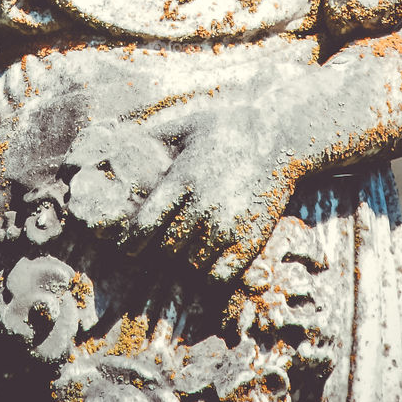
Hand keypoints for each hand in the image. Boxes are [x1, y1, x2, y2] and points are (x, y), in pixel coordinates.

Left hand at [120, 97, 297, 281]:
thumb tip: (123, 140)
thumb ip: (155, 136)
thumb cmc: (228, 128)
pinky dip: (210, 274)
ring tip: (186, 249)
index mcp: (183, 179)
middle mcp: (202, 206)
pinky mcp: (250, 240)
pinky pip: (220, 276)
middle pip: (166, 249)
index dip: (131, 241)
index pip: (145, 224)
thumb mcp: (188, 124)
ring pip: (191, 265)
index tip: (127, 247)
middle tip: (161, 244)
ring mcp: (227, 226)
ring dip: (185, 261)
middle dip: (160, 249)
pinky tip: (210, 258)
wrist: (278, 136)